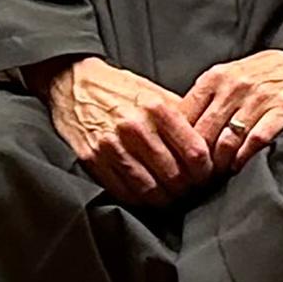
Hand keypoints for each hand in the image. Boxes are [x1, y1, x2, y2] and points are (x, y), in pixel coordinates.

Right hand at [37, 55, 215, 200]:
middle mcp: (134, 127)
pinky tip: (147, 195)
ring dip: (165, 198)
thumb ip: (182, 117)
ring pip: (150, 188)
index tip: (206, 175)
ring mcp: (111, 145)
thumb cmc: (119, 89)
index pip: (194, 152)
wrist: (74, 82)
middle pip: (174, 175)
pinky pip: (123, 191)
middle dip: (187, 187)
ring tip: (171, 195)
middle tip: (190, 188)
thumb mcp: (156, 93)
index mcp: (156, 108)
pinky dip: (140, 199)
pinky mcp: (92, 159)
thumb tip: (208, 144)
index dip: (205, 170)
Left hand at [182, 49, 282, 173]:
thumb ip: (206, 95)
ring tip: (216, 172)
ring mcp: (259, 99)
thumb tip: (178, 125)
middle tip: (194, 174)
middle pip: (203, 132)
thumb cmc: (263, 72)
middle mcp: (235, 87)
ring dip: (219, 162)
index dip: (178, 141)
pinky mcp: (281, 111)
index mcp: (216, 77)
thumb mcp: (228, 73)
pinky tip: (238, 165)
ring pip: (226, 141)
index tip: (178, 156)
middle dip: (197, 158)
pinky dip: (243, 158)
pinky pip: (254, 141)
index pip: (185, 115)